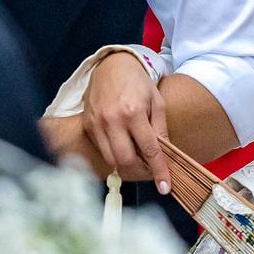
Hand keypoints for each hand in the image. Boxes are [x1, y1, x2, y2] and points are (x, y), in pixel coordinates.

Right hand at [70, 52, 171, 193]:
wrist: (112, 66)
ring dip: (127, 165)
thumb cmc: (138, 83)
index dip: (158, 171)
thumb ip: (160, 129)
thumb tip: (165, 156)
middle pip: (125, 160)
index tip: (165, 187)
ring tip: (138, 159)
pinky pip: (101, 150)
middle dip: (140, 171)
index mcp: (133, 112)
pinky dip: (114, 154)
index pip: (148, 150)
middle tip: (151, 170)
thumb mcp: (157, 101)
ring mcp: (97, 123)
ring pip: (111, 159)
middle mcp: (112, 120)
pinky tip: (123, 147)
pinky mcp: (87, 125)